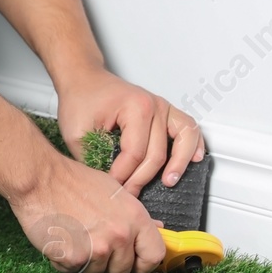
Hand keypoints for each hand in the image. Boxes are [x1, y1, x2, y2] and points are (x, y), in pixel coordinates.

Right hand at [10, 151, 166, 272]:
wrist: (41, 180)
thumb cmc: (76, 182)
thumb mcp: (115, 192)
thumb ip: (135, 216)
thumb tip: (159, 229)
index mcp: (135, 218)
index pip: (155, 255)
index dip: (144, 263)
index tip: (133, 262)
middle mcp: (121, 235)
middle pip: (123, 270)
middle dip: (109, 262)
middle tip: (92, 242)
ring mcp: (98, 249)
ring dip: (85, 262)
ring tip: (74, 236)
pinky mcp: (75, 258)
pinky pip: (73, 271)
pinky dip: (65, 261)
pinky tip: (60, 240)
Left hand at [56, 67, 204, 197]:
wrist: (85, 79)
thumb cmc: (82, 99)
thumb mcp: (77, 132)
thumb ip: (91, 159)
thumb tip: (106, 184)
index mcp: (135, 107)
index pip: (135, 153)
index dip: (122, 175)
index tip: (110, 185)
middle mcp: (154, 105)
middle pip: (157, 153)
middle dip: (141, 179)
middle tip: (128, 192)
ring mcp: (164, 107)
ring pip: (184, 139)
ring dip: (179, 164)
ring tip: (169, 181)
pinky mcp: (166, 112)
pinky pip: (189, 129)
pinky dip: (194, 144)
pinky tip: (193, 160)